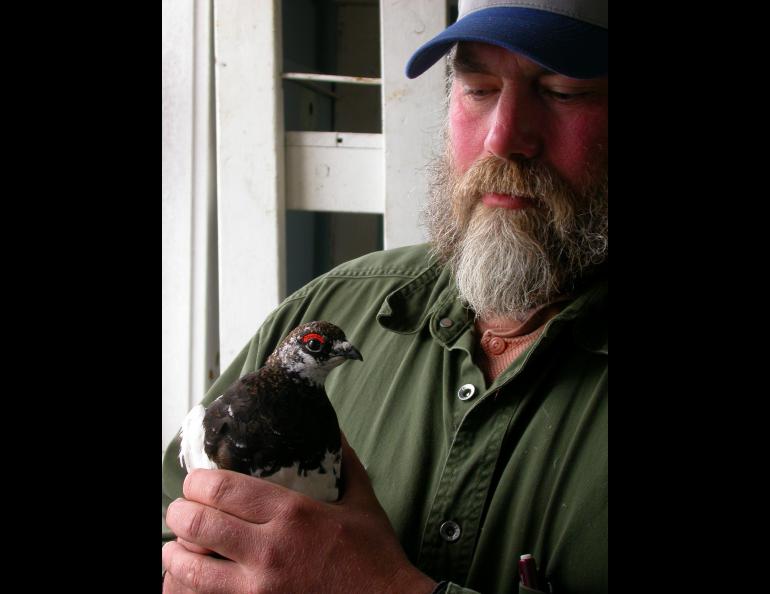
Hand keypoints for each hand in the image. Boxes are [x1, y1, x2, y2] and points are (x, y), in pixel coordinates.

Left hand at [162, 435, 436, 593]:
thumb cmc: (375, 557)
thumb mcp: (363, 502)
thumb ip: (345, 464)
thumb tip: (334, 432)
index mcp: (294, 514)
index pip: (224, 489)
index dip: (197, 482)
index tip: (195, 482)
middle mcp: (270, 551)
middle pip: (198, 525)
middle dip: (179, 513)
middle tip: (181, 510)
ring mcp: (259, 590)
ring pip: (189, 571)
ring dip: (175, 556)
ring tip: (176, 549)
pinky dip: (185, 591)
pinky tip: (187, 582)